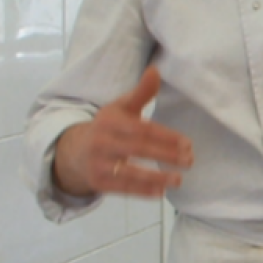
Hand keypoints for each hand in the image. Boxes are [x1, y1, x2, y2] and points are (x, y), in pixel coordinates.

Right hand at [52, 66, 192, 198]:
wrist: (73, 152)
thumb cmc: (107, 128)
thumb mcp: (121, 108)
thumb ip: (141, 92)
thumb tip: (156, 69)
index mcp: (109, 121)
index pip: (142, 129)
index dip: (166, 137)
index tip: (188, 144)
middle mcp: (101, 142)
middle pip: (137, 149)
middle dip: (166, 155)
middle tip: (189, 161)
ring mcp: (98, 164)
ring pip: (129, 172)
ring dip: (156, 177)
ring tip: (179, 180)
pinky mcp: (98, 183)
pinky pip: (122, 189)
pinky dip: (142, 191)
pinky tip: (161, 192)